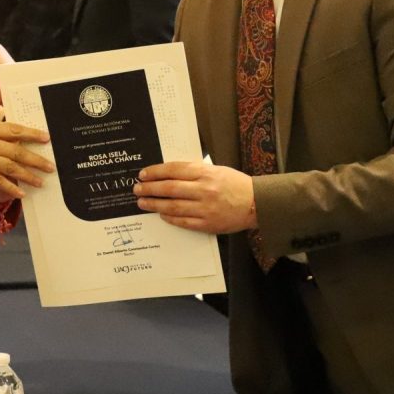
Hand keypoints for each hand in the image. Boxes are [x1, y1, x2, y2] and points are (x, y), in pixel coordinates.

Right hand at [0, 121, 53, 199]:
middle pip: (17, 150)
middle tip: (50, 166)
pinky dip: (11, 188)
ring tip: (40, 181)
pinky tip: (21, 193)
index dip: (32, 134)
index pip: (14, 129)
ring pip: (11, 167)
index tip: (45, 138)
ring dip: (28, 175)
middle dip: (36, 159)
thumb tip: (2, 122)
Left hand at [134, 161, 255, 232]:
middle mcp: (204, 190)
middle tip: (137, 189)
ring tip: (142, 202)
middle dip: (150, 189)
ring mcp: (206, 208)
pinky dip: (170, 218)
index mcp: (206, 173)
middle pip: (170, 188)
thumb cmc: (235, 184)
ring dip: (155, 204)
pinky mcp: (208, 224)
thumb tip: (169, 173)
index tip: (143, 174)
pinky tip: (161, 214)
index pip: (174, 170)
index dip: (156, 172)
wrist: (256, 203)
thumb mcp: (215, 170)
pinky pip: (184, 221)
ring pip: (173, 206)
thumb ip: (194, 171)